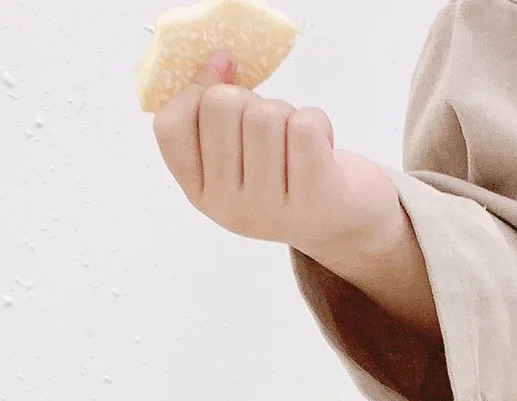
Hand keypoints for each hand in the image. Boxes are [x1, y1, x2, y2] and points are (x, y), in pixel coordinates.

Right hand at [151, 54, 440, 334]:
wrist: (346, 223)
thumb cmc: (288, 176)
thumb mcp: (239, 150)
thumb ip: (213, 109)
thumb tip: (220, 61)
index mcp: (202, 194)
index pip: (170, 124)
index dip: (194, 92)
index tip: (223, 88)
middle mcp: (230, 208)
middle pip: (219, 105)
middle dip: (249, 100)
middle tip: (270, 129)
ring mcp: (270, 209)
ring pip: (264, 114)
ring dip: (287, 113)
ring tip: (296, 142)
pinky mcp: (314, 201)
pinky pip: (304, 125)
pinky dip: (317, 121)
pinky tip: (321, 147)